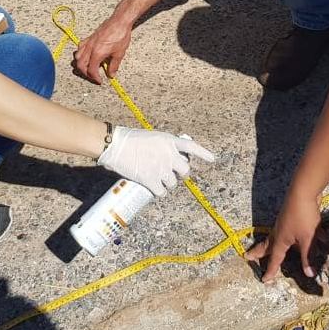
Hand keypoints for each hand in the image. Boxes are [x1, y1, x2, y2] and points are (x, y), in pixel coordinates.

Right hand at [74, 15, 132, 83]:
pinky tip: (87, 56)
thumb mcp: (119, 53)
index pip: (91, 70)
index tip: (99, 80)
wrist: (119, 22)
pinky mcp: (89, 38)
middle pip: (81, 65)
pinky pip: (80, 48)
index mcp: (97, 53)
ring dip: (81, 64)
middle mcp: (90, 48)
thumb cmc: (120, 35)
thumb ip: (114, 66)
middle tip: (93, 76)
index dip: (95, 77)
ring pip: (77, 57)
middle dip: (86, 73)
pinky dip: (81, 54)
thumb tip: (111, 74)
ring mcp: (88, 42)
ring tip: (88, 68)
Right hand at [97, 127, 215, 196]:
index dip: (203, 153)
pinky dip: (158, 192)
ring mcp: (161, 168)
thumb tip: (168, 158)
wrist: (116, 145)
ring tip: (157, 180)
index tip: (212, 159)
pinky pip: (161, 192)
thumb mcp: (152, 137)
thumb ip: (163, 147)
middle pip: (185, 171)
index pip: (192, 147)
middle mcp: (169, 155)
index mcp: (170, 141)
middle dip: (181, 174)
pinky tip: (152, 189)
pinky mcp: (151, 180)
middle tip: (173, 175)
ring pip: (173, 183)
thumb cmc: (129, 139)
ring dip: (167, 184)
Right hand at [246, 188, 323, 283]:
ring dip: (272, 245)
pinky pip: (290, 230)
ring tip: (267, 249)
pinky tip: (314, 236)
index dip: (271, 270)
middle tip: (248, 257)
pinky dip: (296, 236)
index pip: (275, 259)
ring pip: (276, 237)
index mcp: (280, 239)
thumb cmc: (304, 216)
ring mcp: (284, 223)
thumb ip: (308, 256)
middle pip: (267, 245)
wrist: (304, 190)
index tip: (264, 280)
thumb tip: (309, 274)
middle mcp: (279, 231)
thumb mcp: (308, 238)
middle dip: (258, 253)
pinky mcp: (291, 216)